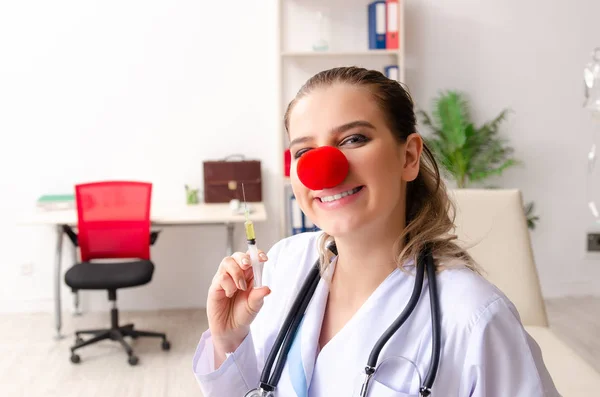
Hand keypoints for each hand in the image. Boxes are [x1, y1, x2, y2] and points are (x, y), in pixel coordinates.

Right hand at [207, 249, 269, 367]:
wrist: (231, 329)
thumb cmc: (243, 315)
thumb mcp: (255, 306)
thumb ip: (259, 296)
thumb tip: (267, 288)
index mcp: (249, 275)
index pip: (252, 259)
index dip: (257, 255)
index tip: (263, 258)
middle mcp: (236, 274)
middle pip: (238, 256)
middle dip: (244, 258)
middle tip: (247, 266)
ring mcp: (225, 279)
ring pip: (227, 262)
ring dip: (236, 272)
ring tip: (241, 287)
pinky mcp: (215, 286)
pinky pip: (221, 277)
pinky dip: (228, 284)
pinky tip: (230, 294)